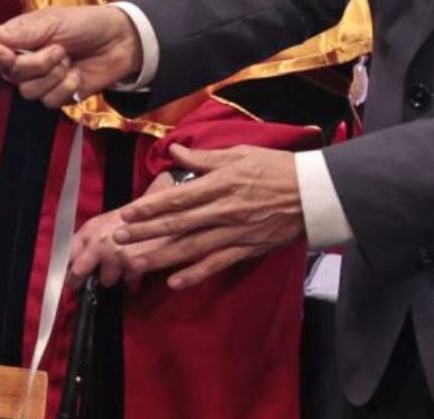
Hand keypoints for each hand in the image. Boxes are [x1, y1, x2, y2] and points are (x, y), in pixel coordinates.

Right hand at [0, 5, 141, 107]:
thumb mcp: (52, 21)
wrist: (120, 41)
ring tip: (70, 60)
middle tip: (59, 49)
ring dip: (53, 75)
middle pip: (10, 75)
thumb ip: (20, 32)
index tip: (4, 53)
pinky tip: (77, 75)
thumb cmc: (85, 24)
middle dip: (35, 64)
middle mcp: (26, 61)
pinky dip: (65, 88)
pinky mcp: (59, 96)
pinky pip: (49, 101)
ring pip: (28, 91)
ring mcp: (42, 80)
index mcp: (20, 39)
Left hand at [70, 171, 176, 287]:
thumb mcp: (105, 223)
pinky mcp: (132, 264)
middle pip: (77, 271)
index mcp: (89, 229)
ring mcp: (114, 254)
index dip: (64, 269)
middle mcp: (98, 242)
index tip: (65, 280)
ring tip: (119, 269)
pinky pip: (127, 283)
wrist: (161, 209)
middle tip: (82, 287)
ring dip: (111, 279)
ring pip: (105, 280)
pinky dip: (132, 282)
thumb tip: (71, 262)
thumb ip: (88, 240)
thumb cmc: (133, 216)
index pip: (66, 253)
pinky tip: (135, 273)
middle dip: (78, 281)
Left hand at [107, 143, 306, 287]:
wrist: (313, 194)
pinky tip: (175, 282)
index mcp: (220, 184)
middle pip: (178, 225)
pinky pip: (217, 264)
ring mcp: (235, 233)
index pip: (177, 198)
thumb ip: (205, 157)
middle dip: (146, 233)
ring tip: (136, 263)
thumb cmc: (276, 168)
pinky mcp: (246, 248)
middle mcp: (223, 210)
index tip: (128, 213)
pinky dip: (196, 274)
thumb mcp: (240, 154)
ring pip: (192, 248)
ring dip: (162, 256)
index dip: (149, 207)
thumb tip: (175, 151)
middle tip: (119, 239)